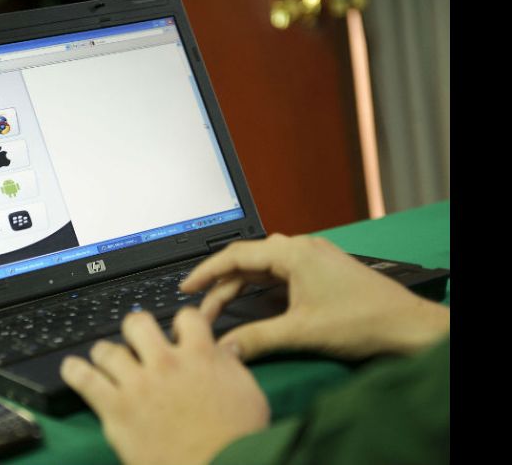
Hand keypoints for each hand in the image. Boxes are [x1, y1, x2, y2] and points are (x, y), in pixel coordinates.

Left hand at [60, 307, 269, 464]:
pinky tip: (72, 368)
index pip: (185, 317)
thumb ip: (231, 365)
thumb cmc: (237, 438)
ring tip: (107, 360)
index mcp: (200, 355)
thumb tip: (224, 350)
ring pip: (107, 349)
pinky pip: (85, 379)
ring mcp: (138, 384)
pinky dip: (74, 370)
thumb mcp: (247, 392)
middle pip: (138, 323)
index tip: (177, 332)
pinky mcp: (117, 409)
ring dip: (106, 353)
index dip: (180, 323)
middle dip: (137, 329)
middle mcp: (165, 362)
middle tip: (137, 342)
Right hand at [180, 234, 449, 360]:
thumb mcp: (301, 331)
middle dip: (222, 285)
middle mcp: (302, 248)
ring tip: (222, 307)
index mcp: (294, 252)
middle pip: (248, 261)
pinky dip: (262, 287)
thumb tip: (223, 348)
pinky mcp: (321, 270)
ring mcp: (314, 258)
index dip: (207, 272)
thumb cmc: (363, 321)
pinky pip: (281, 272)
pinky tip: (255, 304)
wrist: (407, 326)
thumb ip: (257, 338)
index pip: (236, 254)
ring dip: (242, 286)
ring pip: (264, 267)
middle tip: (203, 309)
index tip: (187, 287)